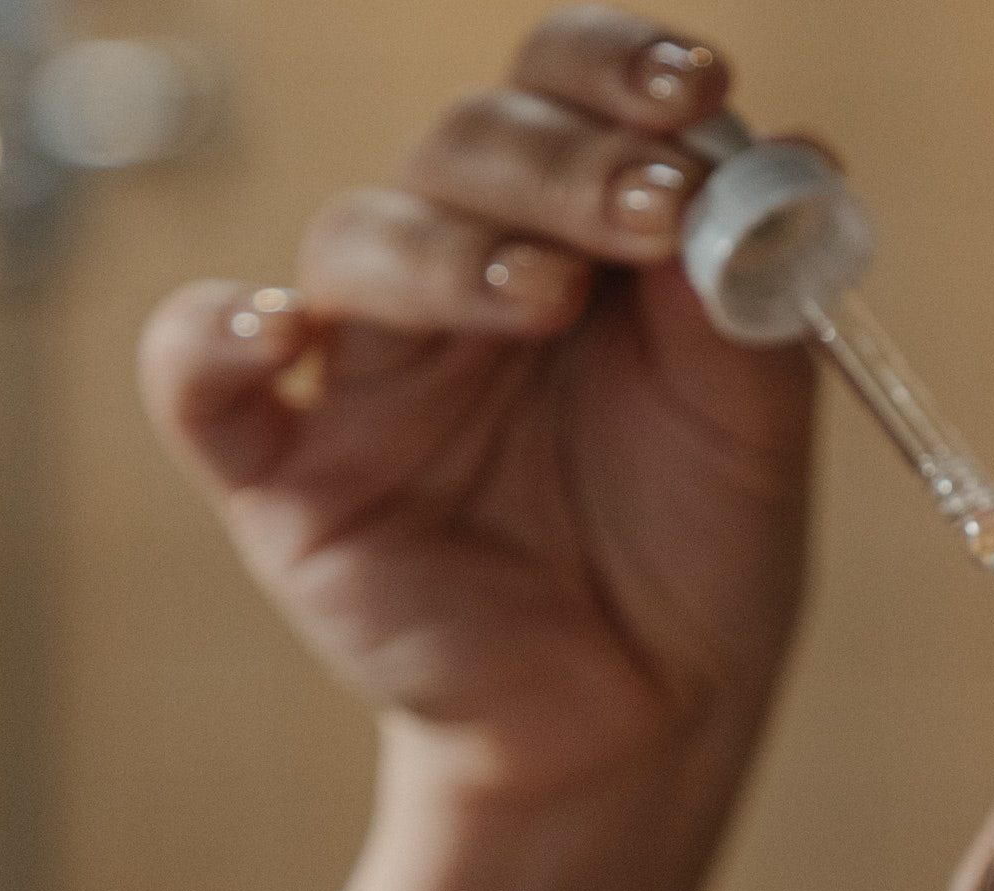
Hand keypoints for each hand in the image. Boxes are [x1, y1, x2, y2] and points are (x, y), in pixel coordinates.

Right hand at [141, 8, 817, 802]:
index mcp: (577, 239)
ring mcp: (367, 372)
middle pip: (465, 148)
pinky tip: (272, 335)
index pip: (568, 97)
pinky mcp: (289, 478)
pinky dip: (210, 340)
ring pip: (358, 240)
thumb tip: (792, 157)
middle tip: (652, 208)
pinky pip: (201, 383)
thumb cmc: (698, 554)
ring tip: (547, 296)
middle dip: (563, 163)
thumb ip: (752, 300)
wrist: (649, 716)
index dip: (618, 70)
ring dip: (449, 247)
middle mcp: (462, 279)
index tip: (698, 88)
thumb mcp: (756, 426)